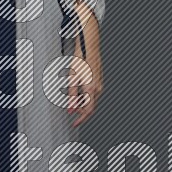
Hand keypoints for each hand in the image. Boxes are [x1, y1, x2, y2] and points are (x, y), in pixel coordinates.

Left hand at [66, 9, 103, 126]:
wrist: (90, 47)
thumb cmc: (81, 59)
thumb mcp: (72, 78)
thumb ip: (72, 95)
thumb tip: (70, 108)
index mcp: (91, 89)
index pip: (88, 111)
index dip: (81, 119)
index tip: (75, 124)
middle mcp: (98, 88)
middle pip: (91, 108)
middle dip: (81, 113)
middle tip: (72, 114)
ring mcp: (100, 85)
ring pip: (93, 102)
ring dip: (84, 106)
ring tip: (74, 103)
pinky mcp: (100, 82)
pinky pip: (94, 95)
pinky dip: (87, 99)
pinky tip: (80, 96)